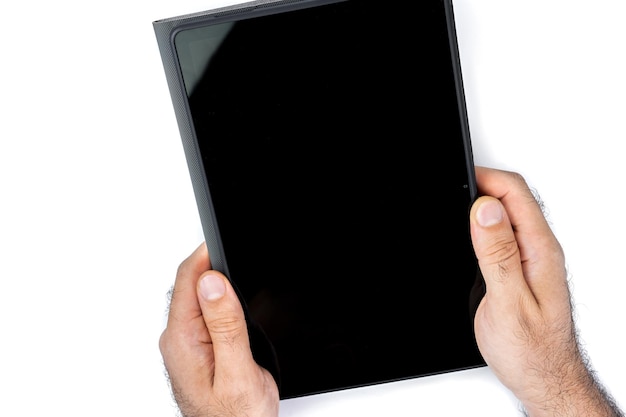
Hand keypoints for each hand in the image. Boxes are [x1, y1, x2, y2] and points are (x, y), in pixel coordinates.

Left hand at [159, 243, 278, 416]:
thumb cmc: (234, 415)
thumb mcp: (238, 371)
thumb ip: (225, 326)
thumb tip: (213, 283)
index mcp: (183, 339)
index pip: (188, 279)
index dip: (208, 254)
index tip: (225, 240)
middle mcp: (178, 338)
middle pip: (192, 284)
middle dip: (216, 267)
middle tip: (239, 261)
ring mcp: (184, 343)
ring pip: (199, 297)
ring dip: (220, 286)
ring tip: (239, 285)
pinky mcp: (194, 347)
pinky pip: (204, 313)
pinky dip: (221, 304)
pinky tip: (235, 309)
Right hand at [470, 167, 621, 415]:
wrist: (542, 377)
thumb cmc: (530, 349)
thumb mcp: (508, 301)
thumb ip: (498, 253)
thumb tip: (486, 209)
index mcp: (539, 250)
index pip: (516, 194)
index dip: (485, 178)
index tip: (458, 180)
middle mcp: (539, 249)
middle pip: (513, 197)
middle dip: (482, 185)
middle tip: (452, 189)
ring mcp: (531, 258)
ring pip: (506, 214)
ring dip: (481, 204)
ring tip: (455, 205)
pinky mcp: (521, 267)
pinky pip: (502, 234)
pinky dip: (482, 225)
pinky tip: (467, 231)